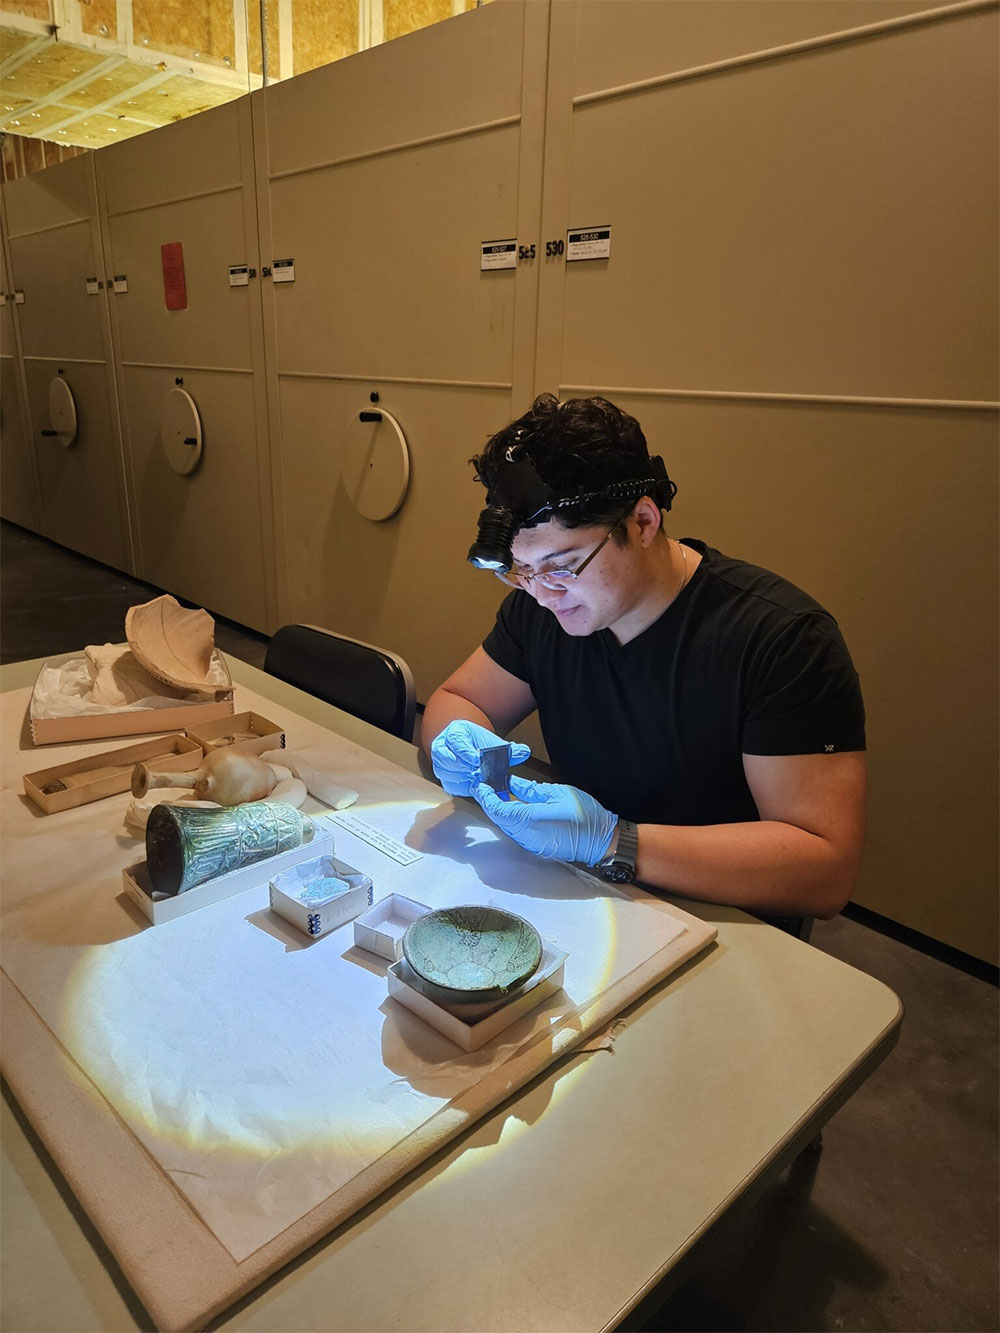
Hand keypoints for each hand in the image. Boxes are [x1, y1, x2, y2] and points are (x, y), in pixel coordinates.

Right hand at [430, 720, 530, 796]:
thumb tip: (524, 752)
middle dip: (464, 768)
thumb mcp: (493, 744)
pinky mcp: (444, 778)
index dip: (465, 752)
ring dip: (463, 778)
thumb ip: (509, 749)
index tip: (477, 759)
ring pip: (447, 774)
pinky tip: (473, 785)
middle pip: (447, 759)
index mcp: (455, 733)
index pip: (455, 741)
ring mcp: (441, 763)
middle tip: (478, 773)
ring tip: (477, 778)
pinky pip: (450, 785)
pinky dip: (462, 787)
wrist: (471, 749)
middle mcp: (443, 747)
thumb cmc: (479, 745)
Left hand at [474, 774, 617, 865]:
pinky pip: (516, 832)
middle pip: (499, 819)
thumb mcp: (558, 793)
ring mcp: (530, 845)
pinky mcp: (535, 848)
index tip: (483, 785)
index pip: (499, 810)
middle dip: (491, 803)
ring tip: (499, 794)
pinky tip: (514, 808)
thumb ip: (531, 790)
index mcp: (532, 820)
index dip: (487, 797)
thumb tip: (512, 784)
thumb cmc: (586, 815)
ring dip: (500, 812)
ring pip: (506, 826)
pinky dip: (510, 820)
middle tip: (488, 786)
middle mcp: (527, 836)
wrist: (601, 842)